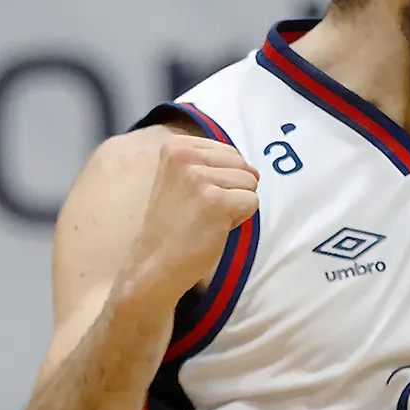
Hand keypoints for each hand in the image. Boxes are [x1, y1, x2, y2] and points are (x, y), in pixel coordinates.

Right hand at [124, 135, 259, 303]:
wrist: (155, 264)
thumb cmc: (174, 226)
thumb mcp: (182, 179)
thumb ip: (213, 165)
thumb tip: (255, 170)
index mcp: (175, 146)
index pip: (229, 151)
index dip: (223, 178)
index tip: (196, 197)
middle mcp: (185, 156)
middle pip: (242, 165)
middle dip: (232, 190)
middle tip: (204, 210)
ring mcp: (199, 178)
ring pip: (250, 183)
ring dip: (236, 205)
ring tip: (208, 218)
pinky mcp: (216, 202)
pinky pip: (252, 202)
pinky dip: (240, 219)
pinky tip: (215, 227)